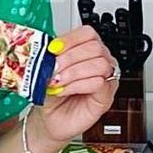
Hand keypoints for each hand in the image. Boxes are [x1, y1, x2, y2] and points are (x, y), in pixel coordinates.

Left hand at [32, 25, 119, 148]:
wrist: (49, 119)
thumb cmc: (50, 93)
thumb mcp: (47, 70)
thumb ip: (50, 57)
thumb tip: (46, 47)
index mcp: (86, 50)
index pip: (88, 33)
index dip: (70, 39)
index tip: (53, 49)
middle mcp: (99, 62)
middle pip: (95, 47)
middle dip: (70, 57)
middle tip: (54, 68)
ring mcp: (106, 79)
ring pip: (100, 64)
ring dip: (73, 72)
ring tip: (57, 81)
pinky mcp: (106, 97)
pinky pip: (100, 83)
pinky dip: (78, 85)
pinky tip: (64, 90)